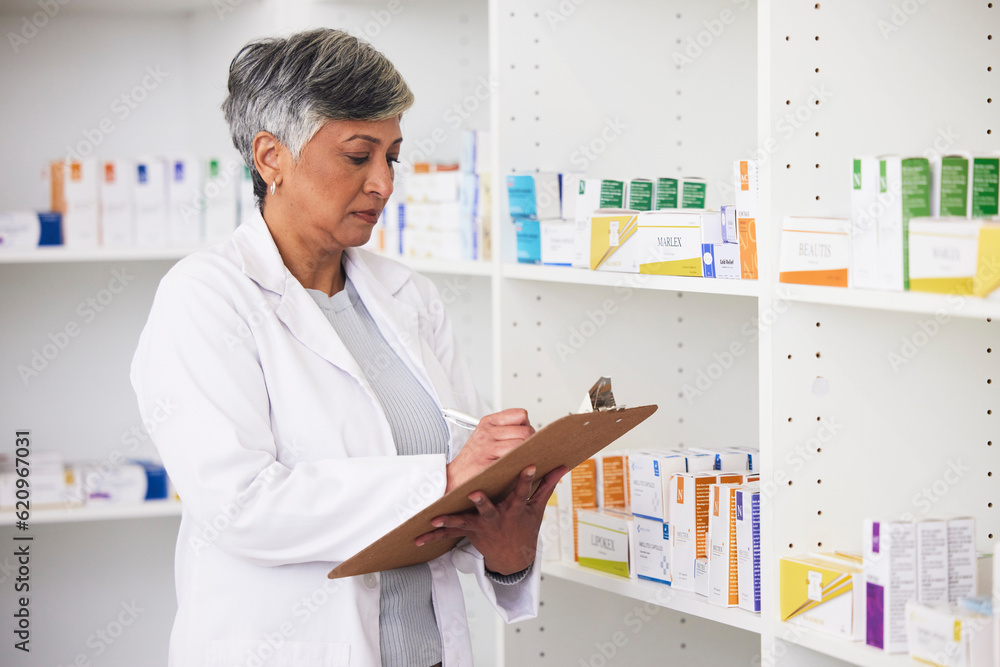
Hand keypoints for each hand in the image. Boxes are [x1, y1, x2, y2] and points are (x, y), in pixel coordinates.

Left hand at [415, 464, 567, 575]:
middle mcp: (497, 518)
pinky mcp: (469, 533)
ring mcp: (482, 526)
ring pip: (464, 522)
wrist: (513, 558)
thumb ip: (547, 486)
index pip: (522, 491)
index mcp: (514, 509)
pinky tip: (419, 537)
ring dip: (450, 520)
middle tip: (475, 493)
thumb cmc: (523, 529)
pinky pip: (450, 534)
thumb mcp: (537, 509)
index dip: (526, 478)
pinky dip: (434, 535)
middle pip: (489, 508)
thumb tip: (563, 467)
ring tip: (436, 517)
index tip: (529, 466)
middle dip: (482, 501)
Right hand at [445, 408, 534, 493]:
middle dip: (531, 442)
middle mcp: (487, 432)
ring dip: (526, 454)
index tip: (525, 436)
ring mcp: (488, 447)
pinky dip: (519, 463)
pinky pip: (514, 459)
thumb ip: (505, 429)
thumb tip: (530, 431)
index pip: (520, 415)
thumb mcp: (485, 436)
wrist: (455, 477)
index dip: (526, 426)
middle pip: (525, 430)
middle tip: (526, 451)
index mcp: (488, 422)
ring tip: (521, 459)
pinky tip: (516, 466)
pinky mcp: (489, 462)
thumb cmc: (474, 460)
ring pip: (522, 444)